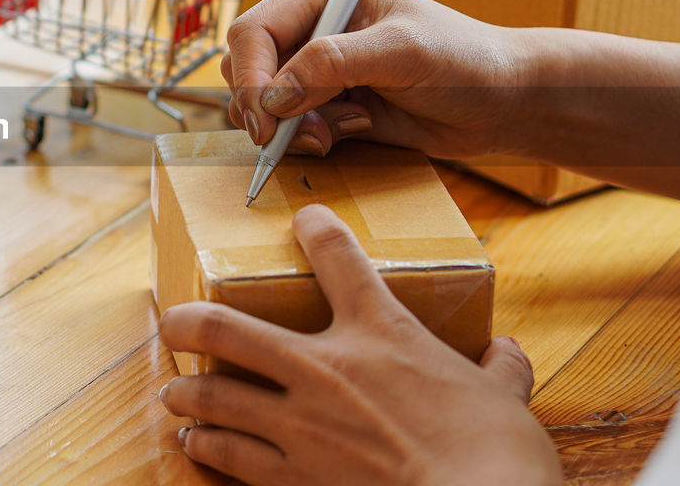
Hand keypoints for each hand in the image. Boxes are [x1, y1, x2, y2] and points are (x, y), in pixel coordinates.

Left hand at [157, 204, 562, 485]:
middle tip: (173, 322)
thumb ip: (499, 372)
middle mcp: (326, 369)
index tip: (303, 219)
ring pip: (215, 396)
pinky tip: (197, 443)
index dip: (315, 229)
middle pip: (228, 327)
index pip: (338, 258)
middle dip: (188, 321)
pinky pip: (230, 456)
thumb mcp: (506, 403)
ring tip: (176, 392)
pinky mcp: (293, 479)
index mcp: (382, 334)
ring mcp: (301, 426)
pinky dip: (208, 447)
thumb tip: (507, 353)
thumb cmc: (497, 458)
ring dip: (187, 392)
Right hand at [222, 0, 528, 158]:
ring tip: (333, 133)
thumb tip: (273, 96)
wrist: (500, 102)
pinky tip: (348, 134)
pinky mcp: (323, 103)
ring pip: (259, 102)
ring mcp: (313, 66)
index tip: (268, 118)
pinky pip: (285, 127)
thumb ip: (332, 65)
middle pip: (245, 67)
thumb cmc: (463, 59)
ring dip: (287, 128)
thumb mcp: (400, 52)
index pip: (254, 30)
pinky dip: (304, 139)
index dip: (252, 76)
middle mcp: (310, 24)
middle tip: (304, 134)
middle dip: (266, 107)